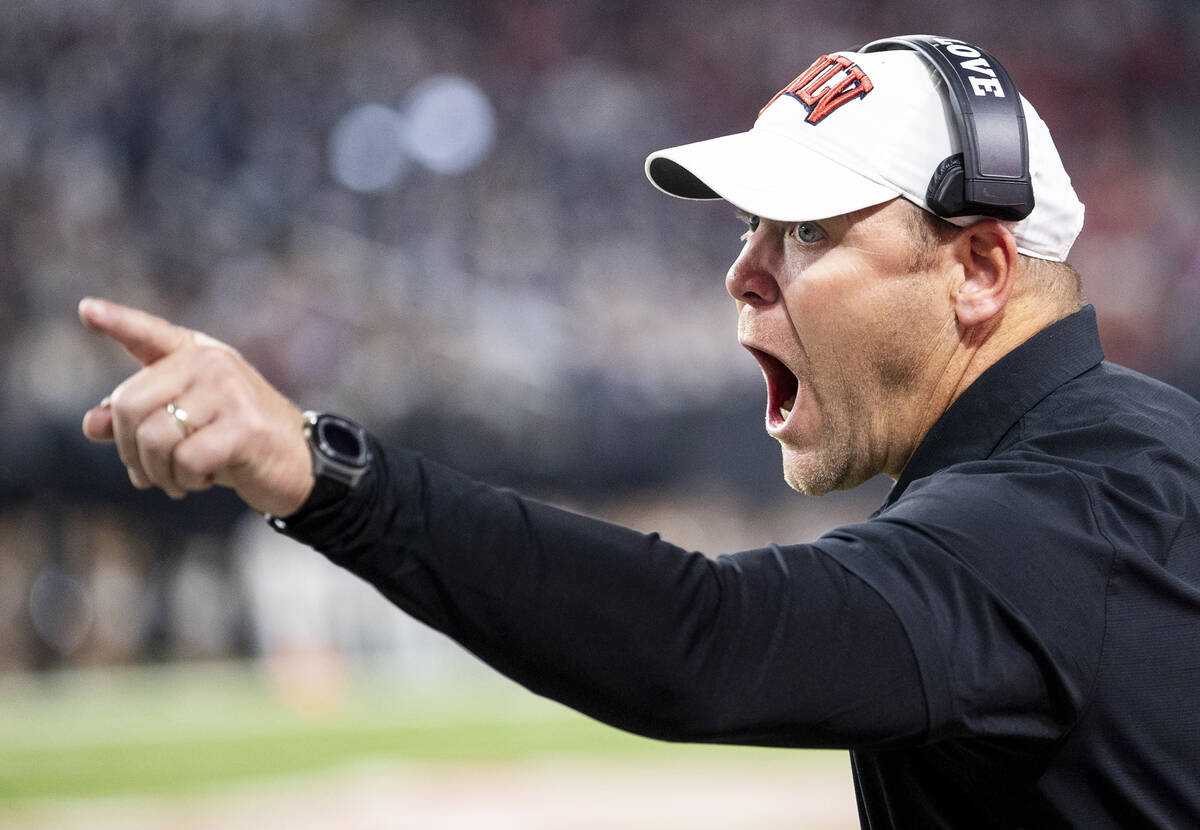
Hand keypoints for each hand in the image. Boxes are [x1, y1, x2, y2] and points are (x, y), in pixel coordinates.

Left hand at [79, 297, 314, 516]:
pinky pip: (185, 460)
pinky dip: (186, 481)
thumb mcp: (185, 425)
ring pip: (153, 438)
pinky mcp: (244, 426)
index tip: (86, 310)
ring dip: (157, 473)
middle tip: (146, 473)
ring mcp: (230, 391)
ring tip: (177, 481)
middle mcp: (211, 363)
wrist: (300, 464)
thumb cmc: (236, 442)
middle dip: (129, 451)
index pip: (148, 334)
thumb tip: (91, 424)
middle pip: (128, 405)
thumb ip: (139, 419)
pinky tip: (204, 480)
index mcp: (196, 355)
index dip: (117, 321)